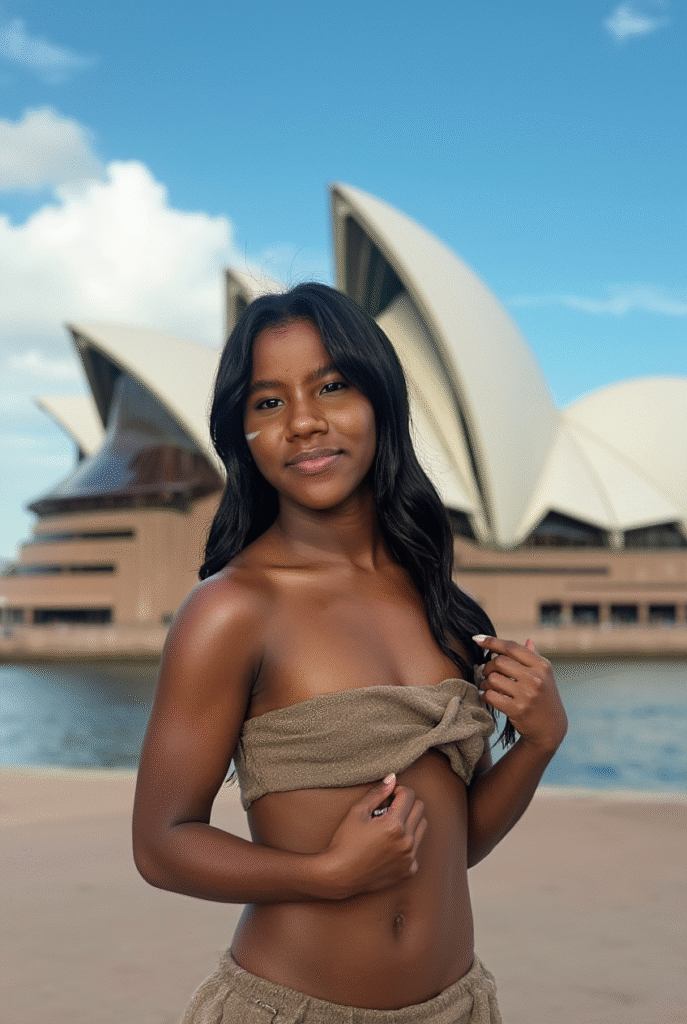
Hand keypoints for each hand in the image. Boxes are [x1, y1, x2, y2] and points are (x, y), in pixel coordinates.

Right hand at [321, 774, 426, 899]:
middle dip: (406, 803)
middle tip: (390, 807)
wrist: (339, 875)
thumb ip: (377, 793)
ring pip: (422, 828)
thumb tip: (392, 779)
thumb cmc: (345, 842)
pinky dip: (407, 842)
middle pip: (419, 809)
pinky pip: (416, 849)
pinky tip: (390, 844)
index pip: (409, 795)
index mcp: (395, 825)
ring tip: (391, 825)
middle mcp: (406, 842)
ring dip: (410, 821)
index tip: (390, 794)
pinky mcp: (408, 870)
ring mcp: (409, 858)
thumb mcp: (357, 812)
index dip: (399, 790)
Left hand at [473, 636, 567, 753]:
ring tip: (487, 686)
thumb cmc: (544, 698)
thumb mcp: (544, 676)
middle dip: (488, 666)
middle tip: (486, 672)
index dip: (492, 642)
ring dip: (485, 682)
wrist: (550, 728)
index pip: (512, 647)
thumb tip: (527, 640)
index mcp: (542, 666)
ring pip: (493, 678)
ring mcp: (527, 695)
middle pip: (499, 662)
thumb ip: (534, 658)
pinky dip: (485, 695)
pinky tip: (487, 696)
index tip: (478, 640)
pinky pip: (491, 696)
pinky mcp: (517, 710)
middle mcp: (536, 678)